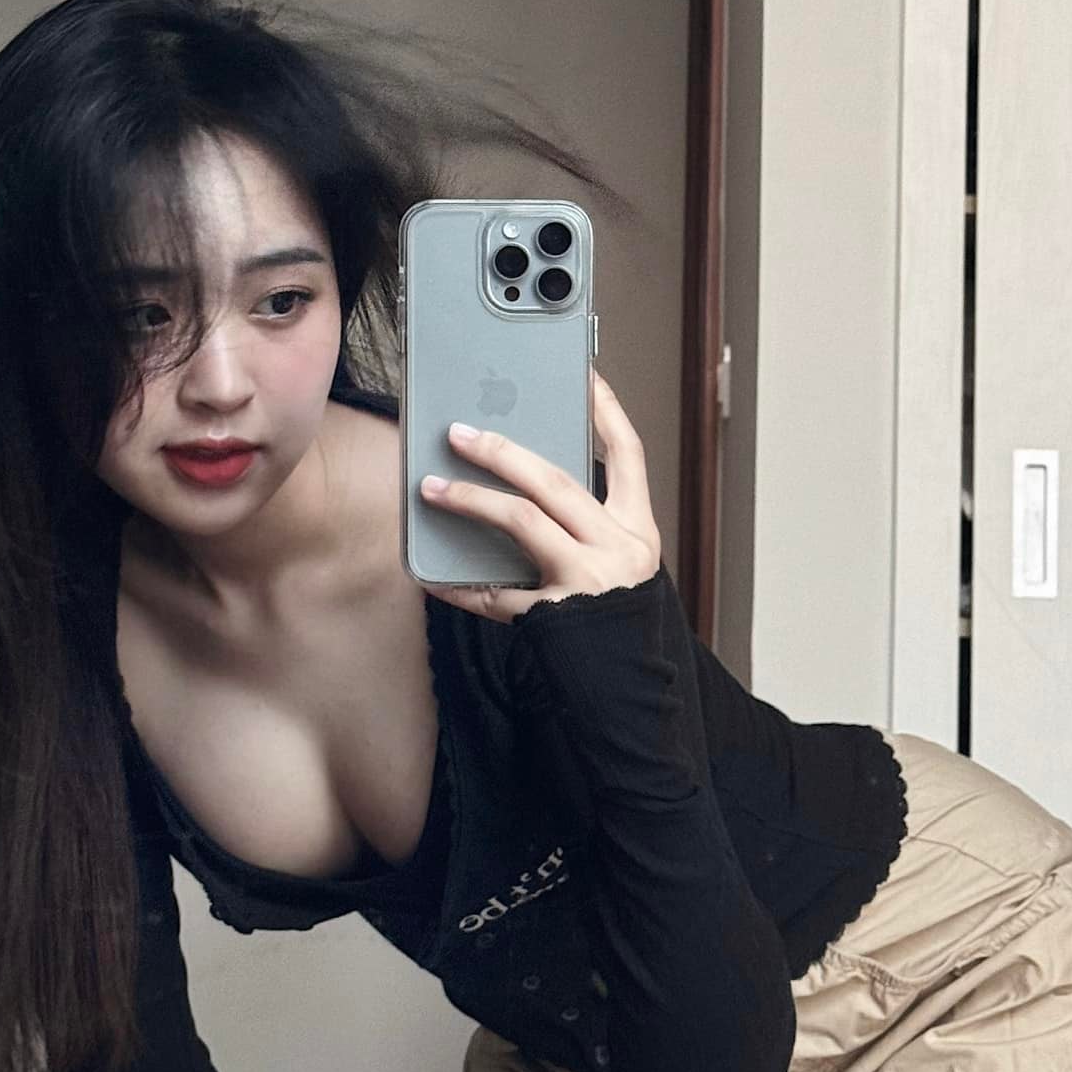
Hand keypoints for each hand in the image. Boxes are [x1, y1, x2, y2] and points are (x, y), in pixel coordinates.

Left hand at [416, 368, 660, 623]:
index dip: (605, 409)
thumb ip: (583, 529)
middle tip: (457, 431)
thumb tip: (517, 484)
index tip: (581, 371)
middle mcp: (622, 548)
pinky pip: (496, 594)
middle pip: (555, 479)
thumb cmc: (615, 626)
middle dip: (500, 450)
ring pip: (522, 521)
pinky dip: (461, 586)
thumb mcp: (616, 568)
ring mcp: (591, 581)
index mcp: (639, 530)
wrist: (635, 700)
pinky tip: (432, 576)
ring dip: (470, 499)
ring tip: (432, 487)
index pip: (627, 453)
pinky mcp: (559, 617)